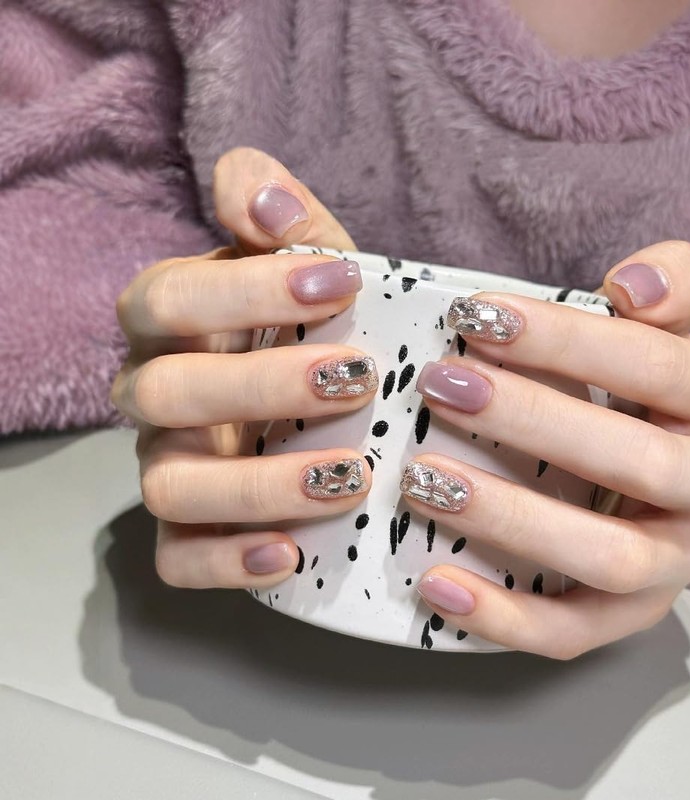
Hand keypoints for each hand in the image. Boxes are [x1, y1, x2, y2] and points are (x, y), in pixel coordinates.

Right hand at [111, 148, 373, 587]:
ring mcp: (168, 465)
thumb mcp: (312, 264)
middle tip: (357, 378)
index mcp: (174, 322)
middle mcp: (156, 393)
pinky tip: (293, 553)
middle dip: (262, 386)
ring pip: (169, 486)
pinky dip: (228, 562)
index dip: (246, 290)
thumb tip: (261, 195)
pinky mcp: (189, 529)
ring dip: (259, 484)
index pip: (172, 298)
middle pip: (167, 393)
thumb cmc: (312, 324)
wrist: (314, 401)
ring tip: (350, 475)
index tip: (339, 280)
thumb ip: (287, 221)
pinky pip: (179, 558)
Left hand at [403, 241, 689, 657]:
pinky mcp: (639, 613)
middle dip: (531, 422)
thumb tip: (633, 287)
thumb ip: (670, 283)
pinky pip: (577, 632)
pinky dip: (504, 617)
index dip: (564, 341)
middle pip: (636, 462)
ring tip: (425, 482)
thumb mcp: (676, 324)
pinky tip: (436, 585)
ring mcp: (686, 563)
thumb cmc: (659, 387)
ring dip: (510, 520)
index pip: (657, 365)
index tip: (476, 318)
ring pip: (608, 558)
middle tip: (442, 388)